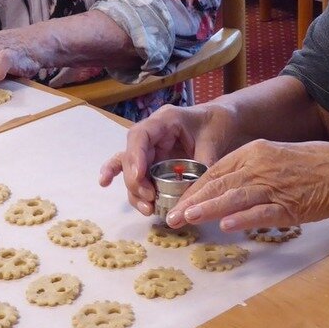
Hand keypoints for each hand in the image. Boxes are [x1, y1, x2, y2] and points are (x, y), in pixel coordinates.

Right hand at [98, 103, 238, 215]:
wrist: (224, 119)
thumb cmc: (218, 124)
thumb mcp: (214, 143)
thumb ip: (202, 167)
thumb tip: (193, 197)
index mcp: (165, 120)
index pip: (140, 135)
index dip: (135, 157)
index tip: (138, 177)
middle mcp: (152, 132)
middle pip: (131, 155)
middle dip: (136, 180)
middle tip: (149, 199)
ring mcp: (151, 146)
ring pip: (132, 166)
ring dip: (134, 188)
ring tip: (147, 208)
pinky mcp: (154, 158)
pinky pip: (134, 167)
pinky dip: (119, 176)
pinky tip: (104, 183)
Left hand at [163, 139, 328, 231]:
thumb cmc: (305, 164)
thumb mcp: (270, 156)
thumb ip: (245, 169)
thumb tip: (219, 187)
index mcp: (253, 152)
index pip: (215, 171)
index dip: (194, 189)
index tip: (178, 203)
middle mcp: (259, 166)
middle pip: (219, 184)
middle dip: (193, 202)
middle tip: (172, 217)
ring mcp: (273, 187)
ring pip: (235, 198)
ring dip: (209, 209)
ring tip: (188, 219)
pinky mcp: (288, 206)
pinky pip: (261, 213)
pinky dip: (243, 219)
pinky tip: (227, 226)